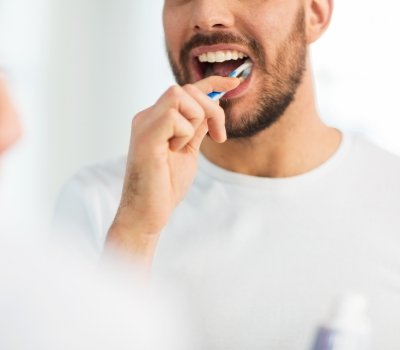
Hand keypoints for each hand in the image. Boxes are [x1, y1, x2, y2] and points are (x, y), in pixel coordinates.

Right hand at [107, 76, 238, 260]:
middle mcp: (148, 117)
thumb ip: (196, 128)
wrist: (148, 213)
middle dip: (211, 109)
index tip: (234, 83)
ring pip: (180, 96)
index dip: (212, 82)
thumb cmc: (165, 186)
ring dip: (194, 121)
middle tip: (218, 136)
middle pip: (186, 89)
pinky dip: (184, 134)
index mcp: (157, 120)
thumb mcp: (188, 151)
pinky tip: (174, 151)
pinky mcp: (145, 136)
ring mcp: (144, 124)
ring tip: (183, 147)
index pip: (185, 90)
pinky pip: (173, 117)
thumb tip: (212, 108)